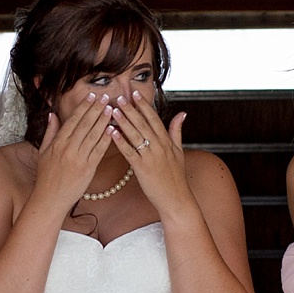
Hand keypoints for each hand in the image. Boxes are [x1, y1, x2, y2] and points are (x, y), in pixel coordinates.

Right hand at [31, 95, 113, 210]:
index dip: (84, 107)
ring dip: (103, 121)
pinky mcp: (89, 169)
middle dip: (96, 109)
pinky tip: (113, 130)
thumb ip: (50, 132)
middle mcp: (69, 148)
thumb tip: (52, 115)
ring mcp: (79, 158)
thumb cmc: (46, 176)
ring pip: (94, 135)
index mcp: (58, 143)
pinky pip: (99, 151)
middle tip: (105, 96)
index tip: (92, 96)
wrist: (50, 198)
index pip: (73, 120)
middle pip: (85, 124)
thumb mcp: (43, 152)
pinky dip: (106, 139)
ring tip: (111, 109)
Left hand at [107, 91, 191, 215]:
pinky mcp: (142, 169)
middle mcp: (159, 146)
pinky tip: (111, 132)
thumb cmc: (176, 177)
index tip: (134, 93)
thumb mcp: (179, 151)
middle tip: (119, 97)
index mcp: (167, 141)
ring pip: (135, 135)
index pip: (154, 118)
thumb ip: (177, 131)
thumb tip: (182, 113)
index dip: (144, 105)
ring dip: (123, 121)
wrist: (176, 199)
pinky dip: (120, 141)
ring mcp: (151, 157)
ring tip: (113, 110)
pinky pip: (129, 152)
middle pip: (143, 123)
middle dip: (131, 109)